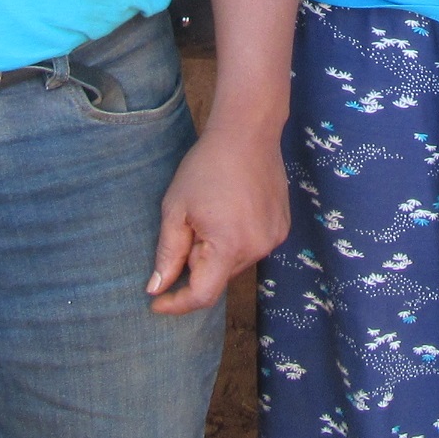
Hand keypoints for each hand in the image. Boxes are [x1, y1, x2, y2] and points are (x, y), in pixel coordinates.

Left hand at [146, 122, 287, 315]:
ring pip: (234, 263)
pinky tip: (231, 209)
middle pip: (218, 277)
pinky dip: (235, 240)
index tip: (156, 303)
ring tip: (212, 211)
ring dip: (217, 251)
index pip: (203, 295)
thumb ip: (167, 254)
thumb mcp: (176, 209)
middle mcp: (258, 248)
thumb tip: (156, 289)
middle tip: (189, 225)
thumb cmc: (206, 167)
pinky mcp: (282, 228)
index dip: (177, 303)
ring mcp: (274, 239)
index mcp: (229, 246)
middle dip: (197, 262)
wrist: (248, 133)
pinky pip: (251, 248)